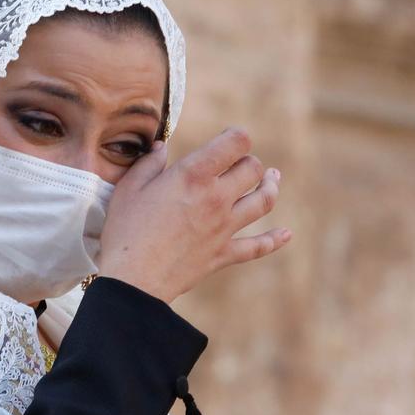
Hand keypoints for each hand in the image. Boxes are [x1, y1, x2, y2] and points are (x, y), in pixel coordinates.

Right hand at [95, 126, 289, 303]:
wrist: (134, 279)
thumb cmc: (127, 230)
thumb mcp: (129, 187)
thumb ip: (149, 163)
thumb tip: (161, 147)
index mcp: (195, 175)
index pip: (236, 142)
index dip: (237, 135)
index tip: (229, 137)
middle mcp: (217, 197)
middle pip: (253, 169)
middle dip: (248, 161)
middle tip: (239, 163)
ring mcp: (225, 227)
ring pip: (264, 201)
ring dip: (270, 187)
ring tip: (271, 179)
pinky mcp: (224, 254)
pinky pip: (257, 246)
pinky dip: (274, 240)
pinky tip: (287, 234)